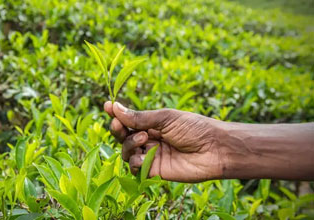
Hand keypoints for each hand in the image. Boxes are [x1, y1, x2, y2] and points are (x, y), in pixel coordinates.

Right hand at [104, 101, 224, 182]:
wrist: (215, 149)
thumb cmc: (194, 128)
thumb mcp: (165, 118)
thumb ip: (140, 117)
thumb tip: (115, 107)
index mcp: (152, 124)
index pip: (129, 120)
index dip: (117, 114)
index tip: (107, 106)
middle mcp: (149, 139)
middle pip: (123, 136)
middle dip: (118, 129)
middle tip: (118, 124)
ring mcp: (151, 155)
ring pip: (126, 151)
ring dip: (129, 144)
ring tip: (144, 138)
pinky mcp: (154, 171)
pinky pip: (135, 167)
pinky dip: (134, 161)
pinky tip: (143, 154)